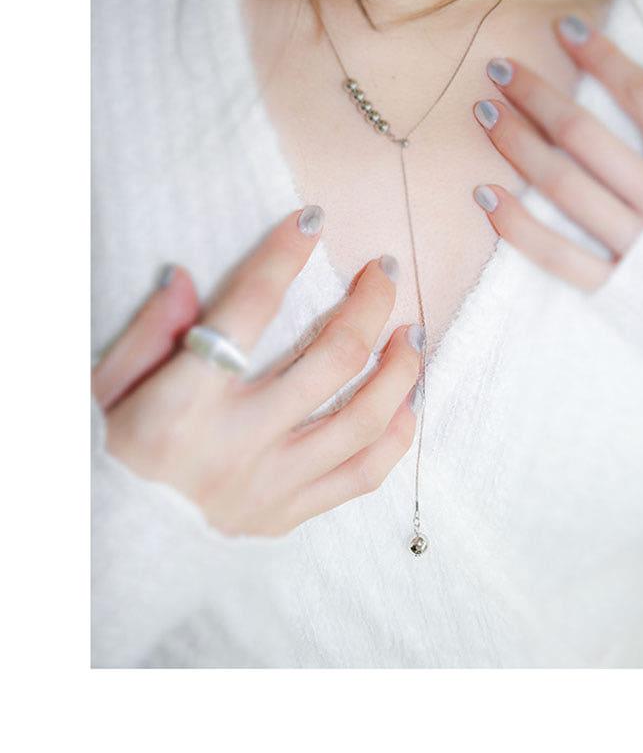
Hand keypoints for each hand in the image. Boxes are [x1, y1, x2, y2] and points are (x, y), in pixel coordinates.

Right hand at [92, 209, 420, 536]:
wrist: (110, 547)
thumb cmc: (105, 452)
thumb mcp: (106, 387)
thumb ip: (148, 332)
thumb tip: (186, 277)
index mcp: (182, 404)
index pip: (247, 312)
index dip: (282, 259)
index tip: (311, 222)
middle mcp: (235, 445)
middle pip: (330, 361)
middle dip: (368, 305)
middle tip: (382, 274)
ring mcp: (268, 486)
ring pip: (362, 420)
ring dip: (399, 369)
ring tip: (411, 333)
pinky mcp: (286, 515)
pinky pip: (362, 476)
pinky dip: (396, 436)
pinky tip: (407, 401)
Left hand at [471, 16, 642, 289]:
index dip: (603, 58)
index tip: (564, 28)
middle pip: (586, 137)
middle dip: (539, 96)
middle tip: (497, 67)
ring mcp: (637, 244)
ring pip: (564, 187)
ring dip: (518, 145)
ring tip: (483, 112)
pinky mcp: (616, 287)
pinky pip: (557, 256)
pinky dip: (518, 227)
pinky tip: (484, 195)